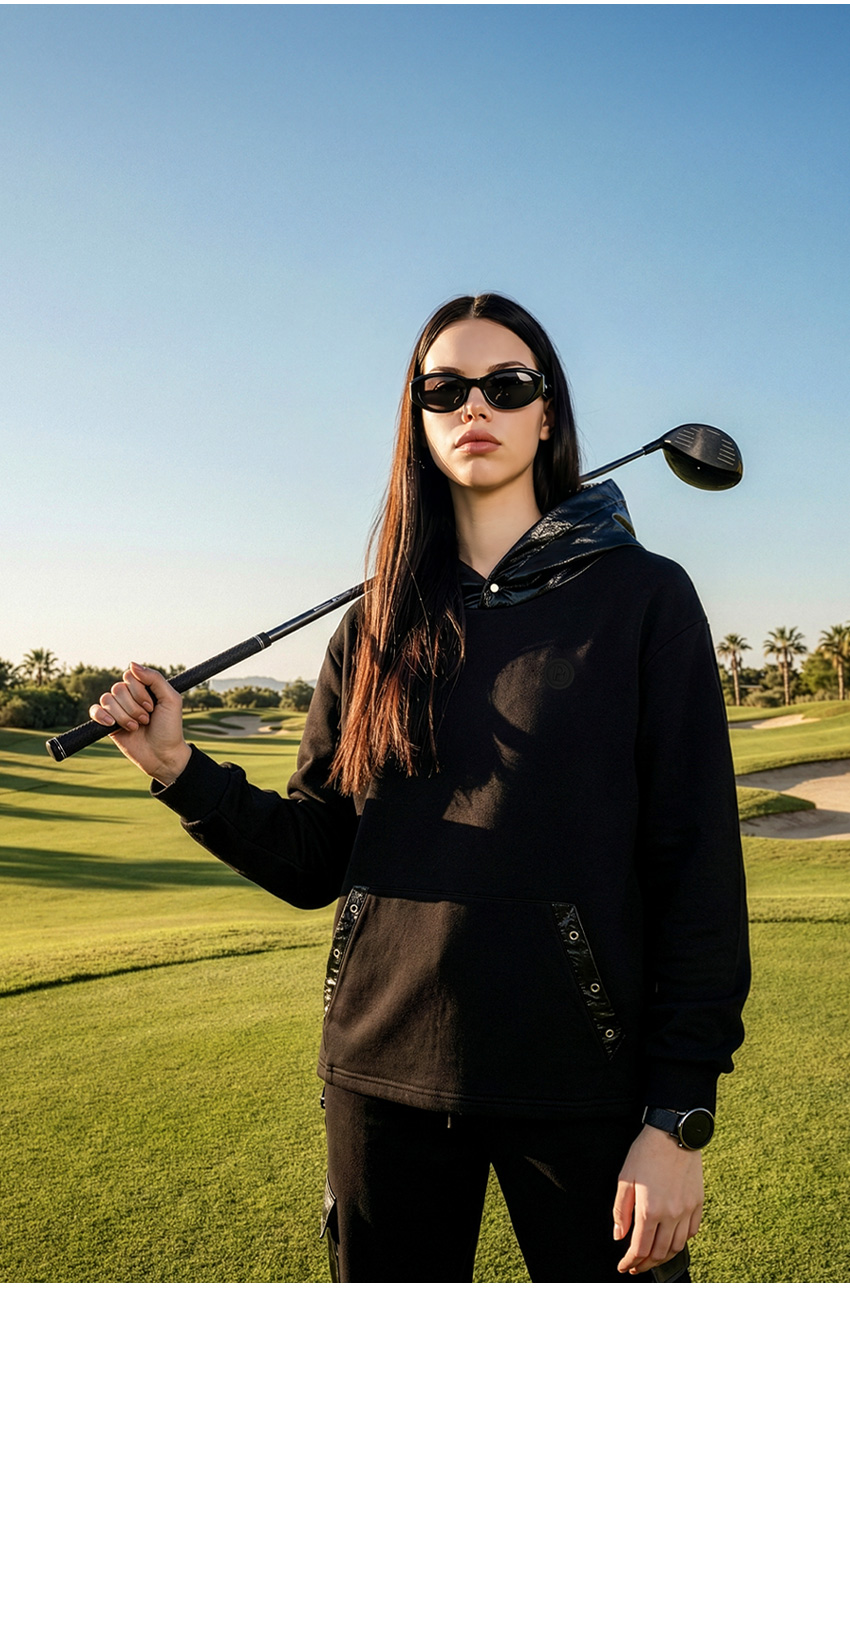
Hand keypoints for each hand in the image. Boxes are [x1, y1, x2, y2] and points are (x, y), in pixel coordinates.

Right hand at [89, 663, 190, 784]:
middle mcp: (129, 697)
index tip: (152, 707)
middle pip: (118, 688)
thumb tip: (132, 664)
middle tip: (146, 720)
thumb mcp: (171, 700)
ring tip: (136, 727)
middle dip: (133, 707)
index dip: (139, 692)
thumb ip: (154, 679)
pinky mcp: (107, 723)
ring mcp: (117, 709)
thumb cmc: (170, 729)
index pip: (129, 676)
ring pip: (107, 700)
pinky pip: (94, 710)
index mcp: (144, 688)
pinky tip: (110, 723)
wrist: (162, 756)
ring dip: (123, 716)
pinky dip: (101, 715)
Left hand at [613, 1123, 703, 1275]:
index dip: (630, 1261)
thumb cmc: (646, 1153)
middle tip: (636, 1266)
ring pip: (677, 1246)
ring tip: (653, 1257)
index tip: (624, 1266)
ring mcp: (687, 1210)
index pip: (640, 1248)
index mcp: (649, 1210)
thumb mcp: (625, 1180)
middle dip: (646, 1264)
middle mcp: (671, 1214)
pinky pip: (692, 1231)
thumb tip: (620, 1236)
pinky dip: (681, 1241)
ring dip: (664, 1256)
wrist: (673, 1134)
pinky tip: (671, 1240)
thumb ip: (620, 1211)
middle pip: (660, 1252)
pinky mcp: (698, 1203)